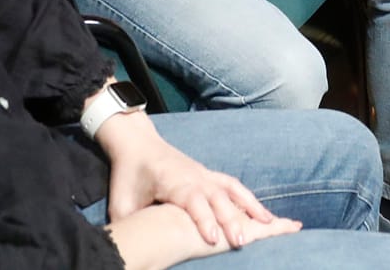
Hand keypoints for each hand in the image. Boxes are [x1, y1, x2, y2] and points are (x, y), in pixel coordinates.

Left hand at [101, 115, 297, 263]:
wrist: (137, 143)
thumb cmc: (128, 175)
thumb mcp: (121, 203)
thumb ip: (128, 224)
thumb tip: (129, 246)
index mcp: (172, 180)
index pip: (191, 201)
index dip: (202, 219)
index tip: (212, 239)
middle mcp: (193, 176)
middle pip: (217, 197)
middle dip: (230, 219)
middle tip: (241, 241)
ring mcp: (204, 173)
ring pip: (232, 189)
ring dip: (250, 207)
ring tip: (269, 224)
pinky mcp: (210, 175)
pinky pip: (234, 186)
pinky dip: (250, 199)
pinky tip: (263, 215)